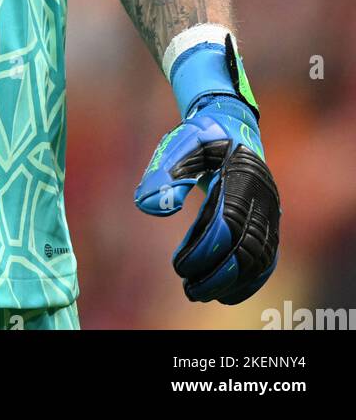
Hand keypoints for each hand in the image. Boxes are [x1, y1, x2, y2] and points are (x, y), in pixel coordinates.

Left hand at [135, 93, 279, 304]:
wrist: (232, 127)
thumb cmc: (202, 137)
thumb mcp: (179, 143)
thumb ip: (163, 173)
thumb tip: (149, 207)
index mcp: (240, 175)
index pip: (227, 223)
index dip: (204, 249)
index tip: (179, 266)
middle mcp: (262, 196)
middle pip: (246, 248)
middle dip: (218, 274)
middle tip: (188, 289)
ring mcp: (270, 211)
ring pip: (259, 258)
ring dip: (232, 282)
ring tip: (200, 293)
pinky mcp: (270, 222)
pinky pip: (267, 258)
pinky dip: (249, 280)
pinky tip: (224, 293)